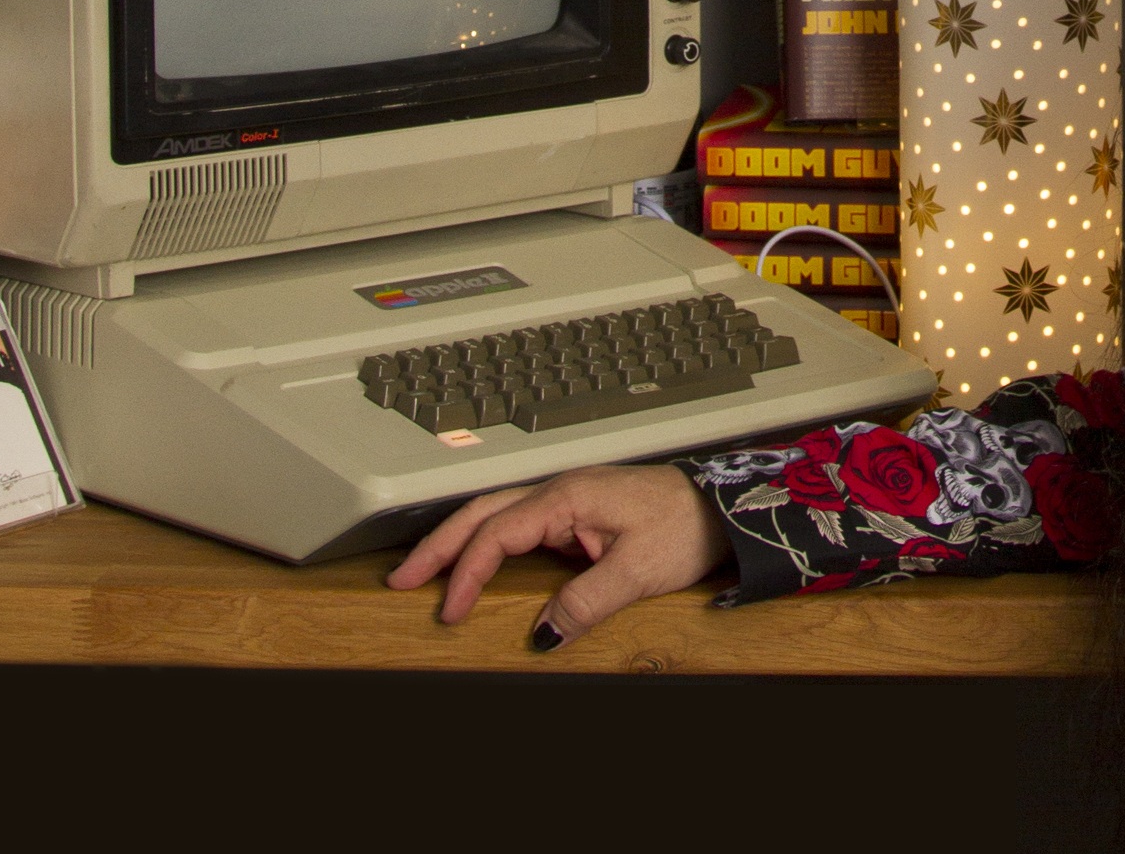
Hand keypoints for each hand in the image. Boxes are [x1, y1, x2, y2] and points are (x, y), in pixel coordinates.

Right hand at [386, 465, 732, 649]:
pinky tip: (478, 566)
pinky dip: (489, 544)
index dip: (466, 572)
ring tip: (424, 573)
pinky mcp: (577, 513)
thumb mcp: (639, 570)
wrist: (723, 507)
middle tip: (401, 581)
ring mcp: (567, 499)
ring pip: (496, 514)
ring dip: (458, 542)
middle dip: (438, 546)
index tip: (449, 609)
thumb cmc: (687, 524)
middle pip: (481, 513)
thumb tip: (545, 633)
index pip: (497, 533)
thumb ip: (588, 600)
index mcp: (568, 496)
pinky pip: (520, 525)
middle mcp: (561, 490)